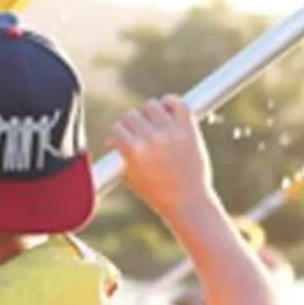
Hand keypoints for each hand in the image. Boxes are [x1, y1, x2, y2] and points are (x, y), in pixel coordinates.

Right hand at [109, 96, 220, 223]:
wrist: (188, 202)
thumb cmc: (158, 194)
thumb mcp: (131, 177)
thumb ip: (123, 155)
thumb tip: (115, 138)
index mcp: (135, 152)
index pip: (117, 128)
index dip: (117, 134)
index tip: (121, 140)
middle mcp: (152, 139)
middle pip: (132, 115)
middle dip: (131, 125)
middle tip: (138, 134)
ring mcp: (172, 132)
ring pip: (152, 105)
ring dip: (149, 113)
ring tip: (154, 123)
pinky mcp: (188, 129)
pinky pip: (178, 103)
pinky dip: (171, 102)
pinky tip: (167, 111)